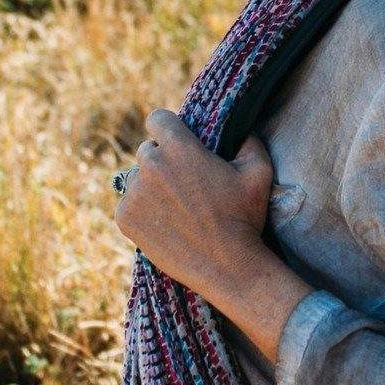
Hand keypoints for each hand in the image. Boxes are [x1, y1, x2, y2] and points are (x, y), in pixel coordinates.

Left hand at [113, 109, 309, 354]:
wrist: (227, 266)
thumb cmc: (245, 218)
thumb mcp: (258, 171)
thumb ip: (249, 141)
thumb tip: (243, 128)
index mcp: (180, 148)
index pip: (157, 118)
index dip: (167, 127)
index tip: (174, 139)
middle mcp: (152, 165)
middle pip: (147, 150)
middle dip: (162, 160)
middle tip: (182, 183)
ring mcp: (135, 193)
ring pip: (136, 179)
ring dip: (150, 187)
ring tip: (175, 208)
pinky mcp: (125, 218)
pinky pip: (128, 205)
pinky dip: (142, 212)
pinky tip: (165, 224)